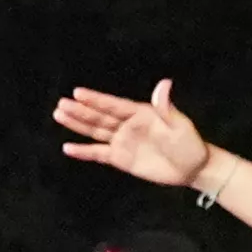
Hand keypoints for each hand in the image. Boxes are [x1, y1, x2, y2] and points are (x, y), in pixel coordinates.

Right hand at [51, 79, 219, 192]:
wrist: (191, 167)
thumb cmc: (189, 143)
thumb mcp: (180, 125)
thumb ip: (166, 107)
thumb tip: (164, 84)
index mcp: (140, 113)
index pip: (113, 105)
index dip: (96, 100)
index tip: (78, 92)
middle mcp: (127, 125)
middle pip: (100, 117)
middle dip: (80, 110)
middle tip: (61, 103)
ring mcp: (122, 141)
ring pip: (96, 131)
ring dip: (77, 124)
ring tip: (59, 115)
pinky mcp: (121, 158)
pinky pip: (99, 153)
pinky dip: (84, 151)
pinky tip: (68, 148)